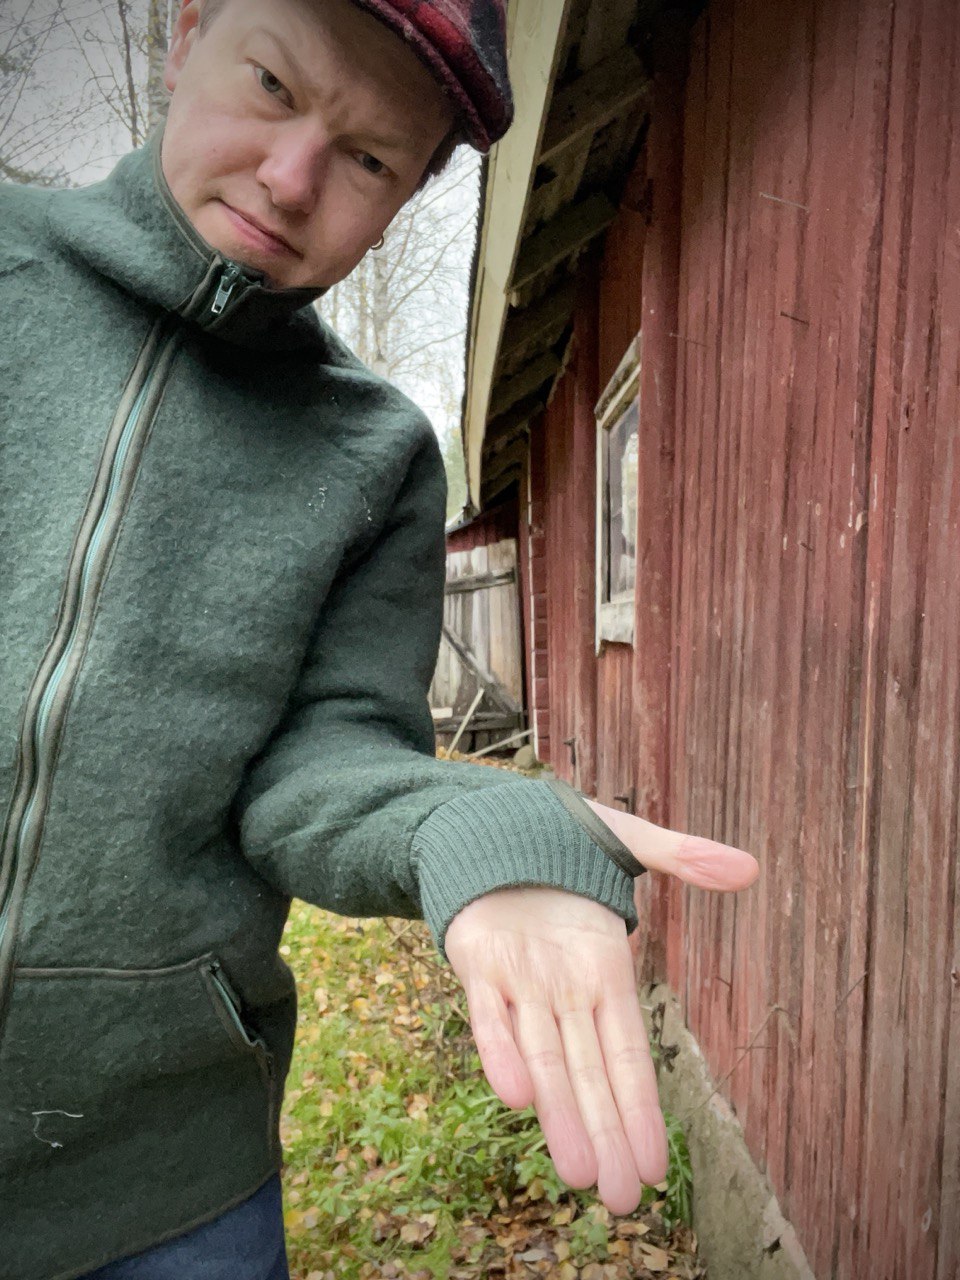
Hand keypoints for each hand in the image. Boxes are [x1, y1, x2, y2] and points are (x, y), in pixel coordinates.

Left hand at [443, 807, 757, 1214]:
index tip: (656, 1165)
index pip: (628, 1052)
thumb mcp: (629, 842)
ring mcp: (519, 982)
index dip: (641, 1107)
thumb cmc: (562, 838)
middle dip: (605, 1135)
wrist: (487, 825)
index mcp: (604, 971)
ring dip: (558, 1115)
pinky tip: (515, 1096)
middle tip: (621, 1203)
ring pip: (542, 1059)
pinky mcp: (475, 965)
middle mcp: (564, 990)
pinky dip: (498, 1051)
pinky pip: (488, 1014)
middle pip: (588, 1073)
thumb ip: (684, 857)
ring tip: (578, 1175)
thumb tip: (751, 867)